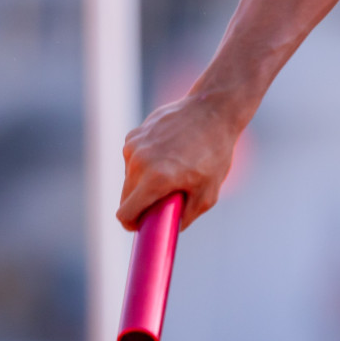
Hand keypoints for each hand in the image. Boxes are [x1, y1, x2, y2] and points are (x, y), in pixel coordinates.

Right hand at [117, 95, 240, 231]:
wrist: (213, 110)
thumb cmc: (214, 153)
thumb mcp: (208, 193)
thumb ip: (184, 216)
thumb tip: (166, 230)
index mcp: (156, 179)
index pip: (125, 214)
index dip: (133, 224)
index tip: (143, 224)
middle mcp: (139, 162)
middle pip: (126, 198)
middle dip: (142, 204)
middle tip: (165, 199)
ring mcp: (134, 146)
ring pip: (129, 178)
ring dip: (144, 182)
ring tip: (173, 170)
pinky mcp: (134, 134)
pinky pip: (133, 159)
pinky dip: (146, 163)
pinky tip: (168, 152)